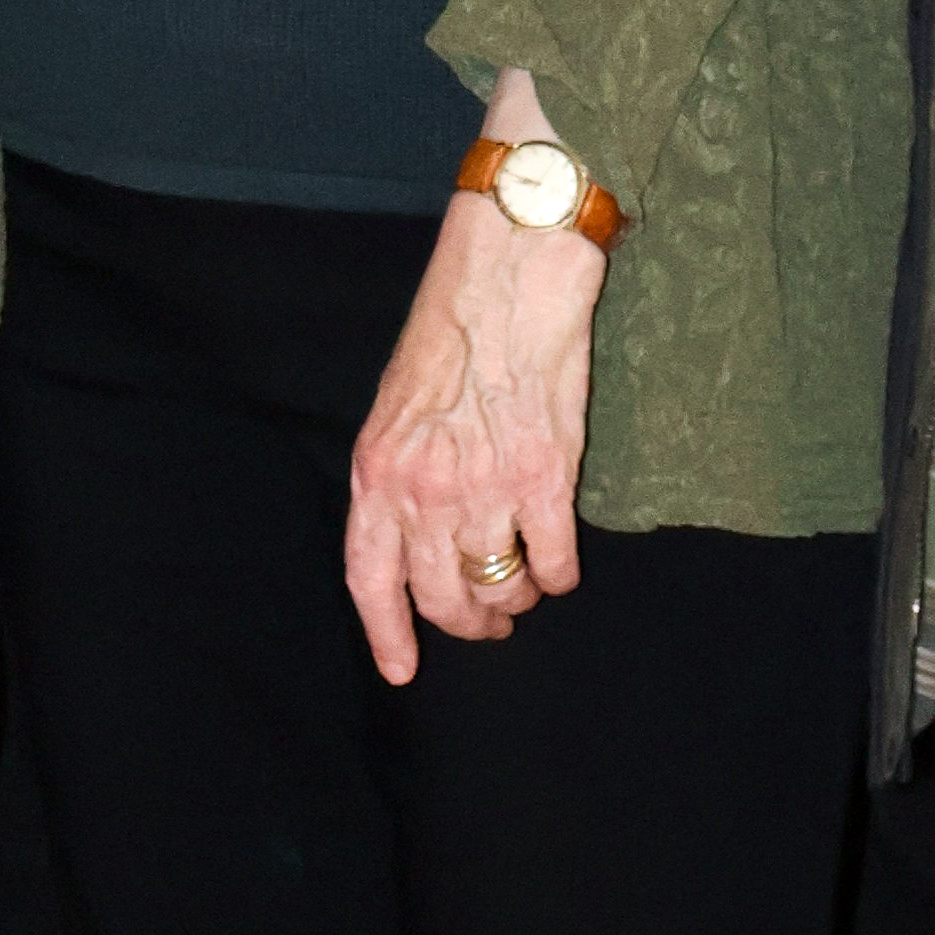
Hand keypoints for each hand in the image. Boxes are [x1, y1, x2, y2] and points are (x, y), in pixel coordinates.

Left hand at [344, 71, 603, 683]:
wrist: (511, 264)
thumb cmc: (457, 319)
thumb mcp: (400, 399)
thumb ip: (402, 465)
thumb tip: (419, 524)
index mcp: (379, 468)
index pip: (369, 576)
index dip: (386, 633)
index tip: (403, 670)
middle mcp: (423, 488)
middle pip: (441, 596)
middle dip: (469, 622)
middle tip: (491, 620)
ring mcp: (485, 485)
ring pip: (500, 586)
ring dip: (518, 595)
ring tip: (529, 582)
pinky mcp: (545, 474)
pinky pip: (554, 558)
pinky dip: (561, 571)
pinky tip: (564, 564)